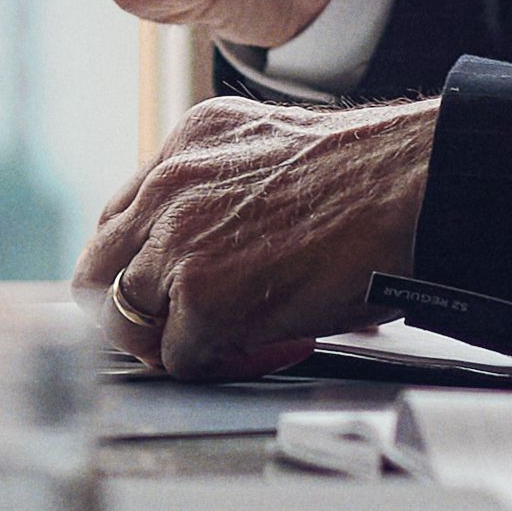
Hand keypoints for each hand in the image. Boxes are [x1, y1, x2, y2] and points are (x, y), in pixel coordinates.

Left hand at [80, 92, 434, 375]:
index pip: (121, 218)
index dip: (141, 265)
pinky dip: (222, 366)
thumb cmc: (373, 176)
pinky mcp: (202, 296)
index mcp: (186, 145)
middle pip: (98, 272)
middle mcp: (168, 187)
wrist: (413, 184)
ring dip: (179, 342)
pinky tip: (273, 345)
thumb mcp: (274, 150)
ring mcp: (178, 242)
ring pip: (130, 321)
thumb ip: (225, 189)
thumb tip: (224, 248)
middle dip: (131, 313)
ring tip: (235, 344)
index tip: (170, 289)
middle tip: (175, 335)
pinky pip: (182, 358)